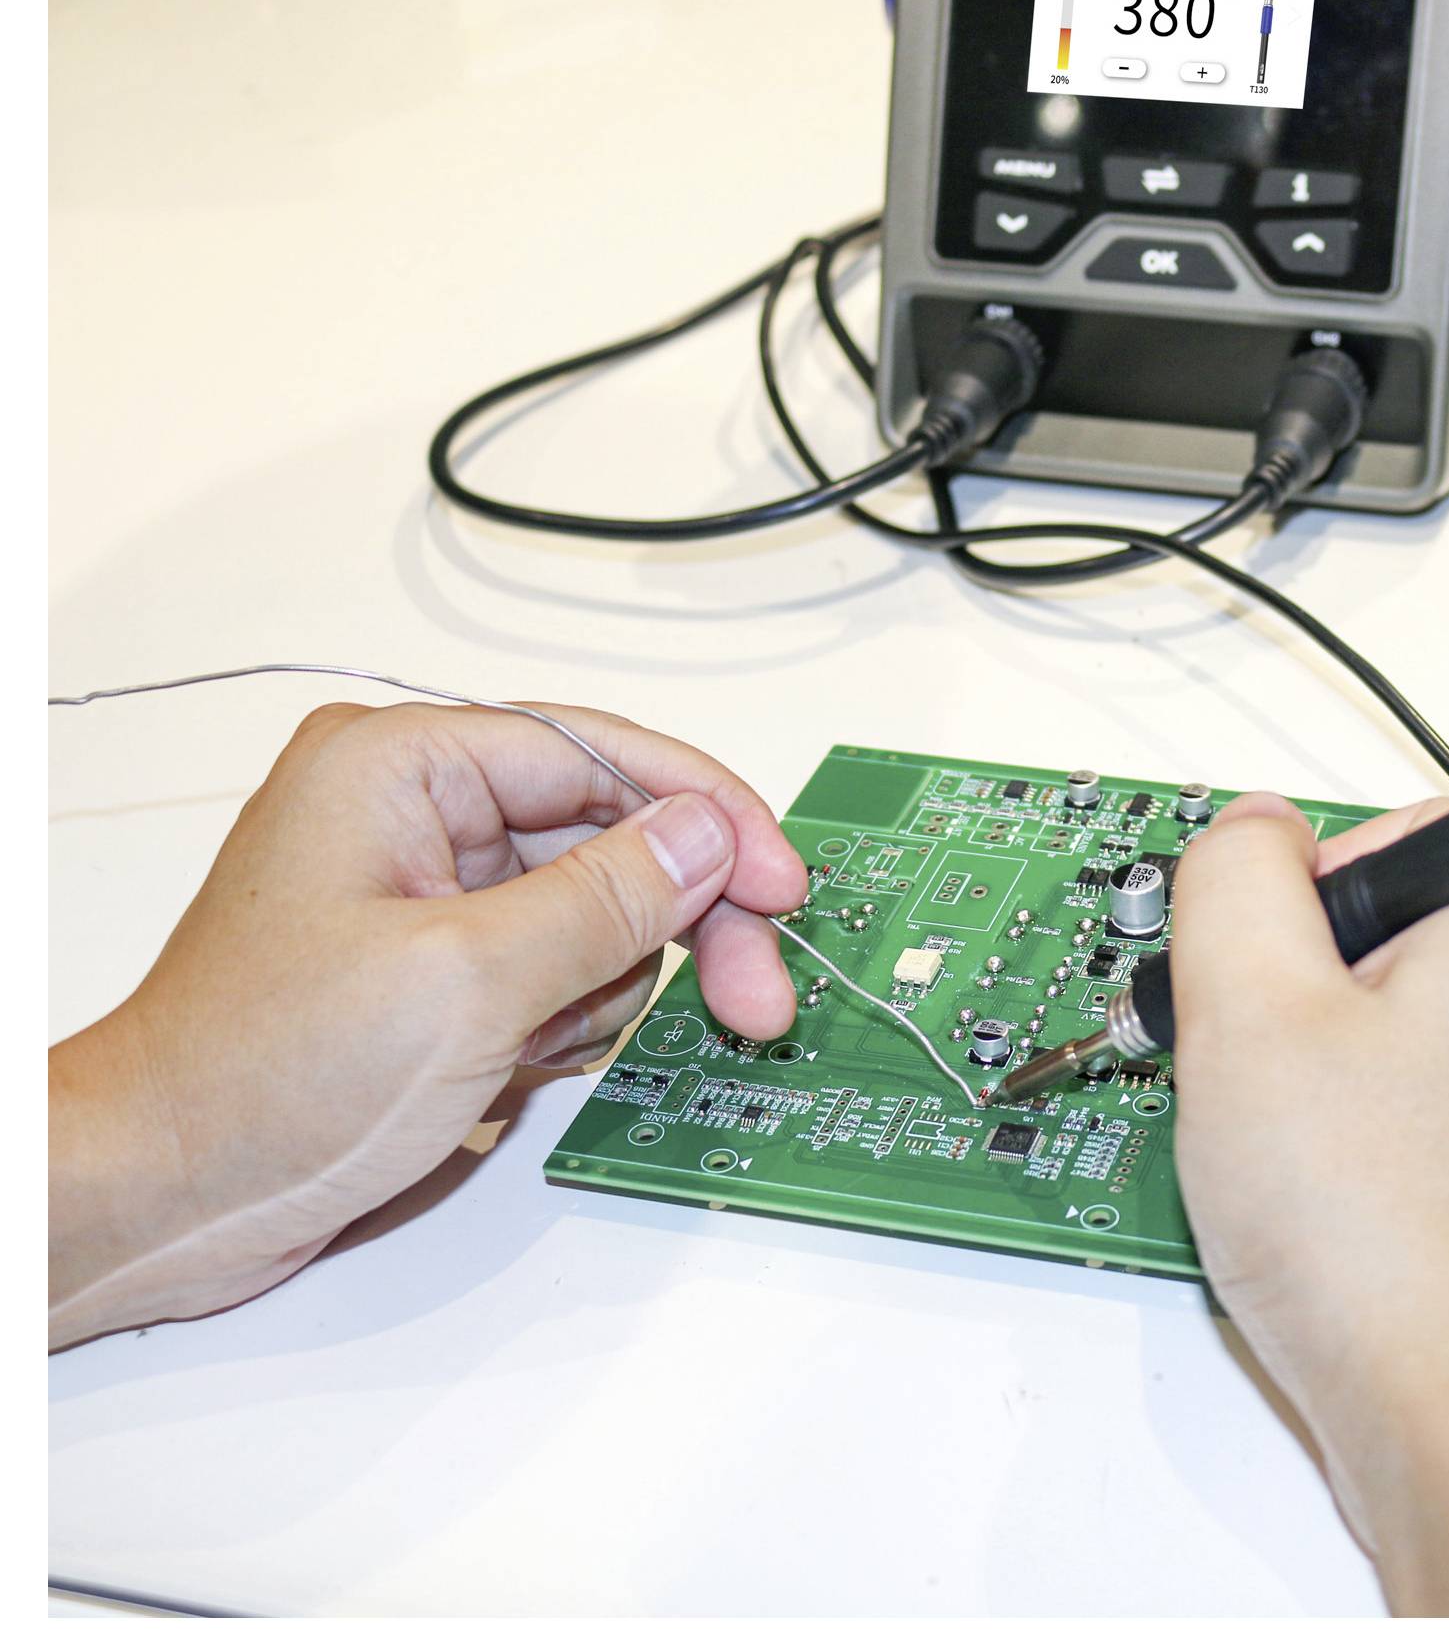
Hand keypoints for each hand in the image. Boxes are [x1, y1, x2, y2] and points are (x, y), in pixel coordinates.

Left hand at [48, 700, 806, 1347]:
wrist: (161, 1199)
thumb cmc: (259, 1080)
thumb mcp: (467, 982)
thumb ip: (608, 899)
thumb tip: (708, 837)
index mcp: (399, 767)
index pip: (600, 752)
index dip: (710, 817)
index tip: (784, 885)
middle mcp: (412, 813)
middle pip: (613, 834)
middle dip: (683, 922)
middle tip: (757, 1001)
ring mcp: (425, 896)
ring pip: (598, 912)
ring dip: (609, 987)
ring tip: (544, 1053)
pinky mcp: (433, 972)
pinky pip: (557, 971)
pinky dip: (567, 1022)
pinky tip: (517, 1071)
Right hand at [1170, 793, 1448, 1614]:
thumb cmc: (1381, 1239)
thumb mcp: (1248, 1010)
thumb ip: (1234, 879)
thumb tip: (1252, 832)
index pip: (1374, 837)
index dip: (1283, 915)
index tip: (1248, 1000)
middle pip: (1385, 948)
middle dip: (1299, 1015)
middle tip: (1260, 1098)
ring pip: (1399, 1050)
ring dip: (1325, 1099)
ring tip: (1295, 1180)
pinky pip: (1430, 1136)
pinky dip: (1371, 1169)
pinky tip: (1336, 1234)